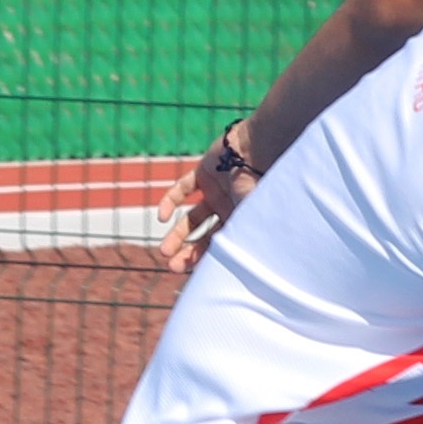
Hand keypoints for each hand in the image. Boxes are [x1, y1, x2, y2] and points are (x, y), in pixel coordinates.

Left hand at [154, 120, 257, 273]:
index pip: (222, 245)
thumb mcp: (254, 219)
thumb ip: (245, 242)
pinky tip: (161, 218)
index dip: (206, 259)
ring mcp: (215, 190)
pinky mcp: (203, 173)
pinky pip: (182, 189)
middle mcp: (229, 208)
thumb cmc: (260, 185)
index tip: (190, 273)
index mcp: (243, 220)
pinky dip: (170, 202)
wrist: (257, 149)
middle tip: (172, 266)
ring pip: (192, 218)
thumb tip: (241, 274)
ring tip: (164, 251)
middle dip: (189, 252)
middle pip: (205, 236)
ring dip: (177, 235)